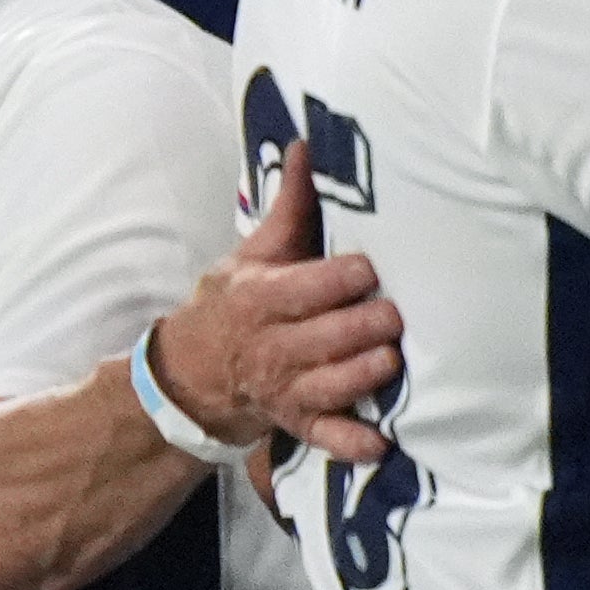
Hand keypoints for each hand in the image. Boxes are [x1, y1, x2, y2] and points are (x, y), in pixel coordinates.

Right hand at [171, 141, 406, 462]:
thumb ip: (290, 207)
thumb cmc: (238, 303)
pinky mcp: (300, 422)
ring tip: (393, 361)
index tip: (369, 268)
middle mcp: (275, 347)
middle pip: (327, 337)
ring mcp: (288, 388)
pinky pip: (327, 438)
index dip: (342, 278)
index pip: (307, 288)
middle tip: (394, 314)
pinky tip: (380, 443)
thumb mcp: (255, 254)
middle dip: (364, 326)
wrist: (195, 374)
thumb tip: (308, 146)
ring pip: (332, 385)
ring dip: (365, 376)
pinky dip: (351, 444)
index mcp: (263, 299)